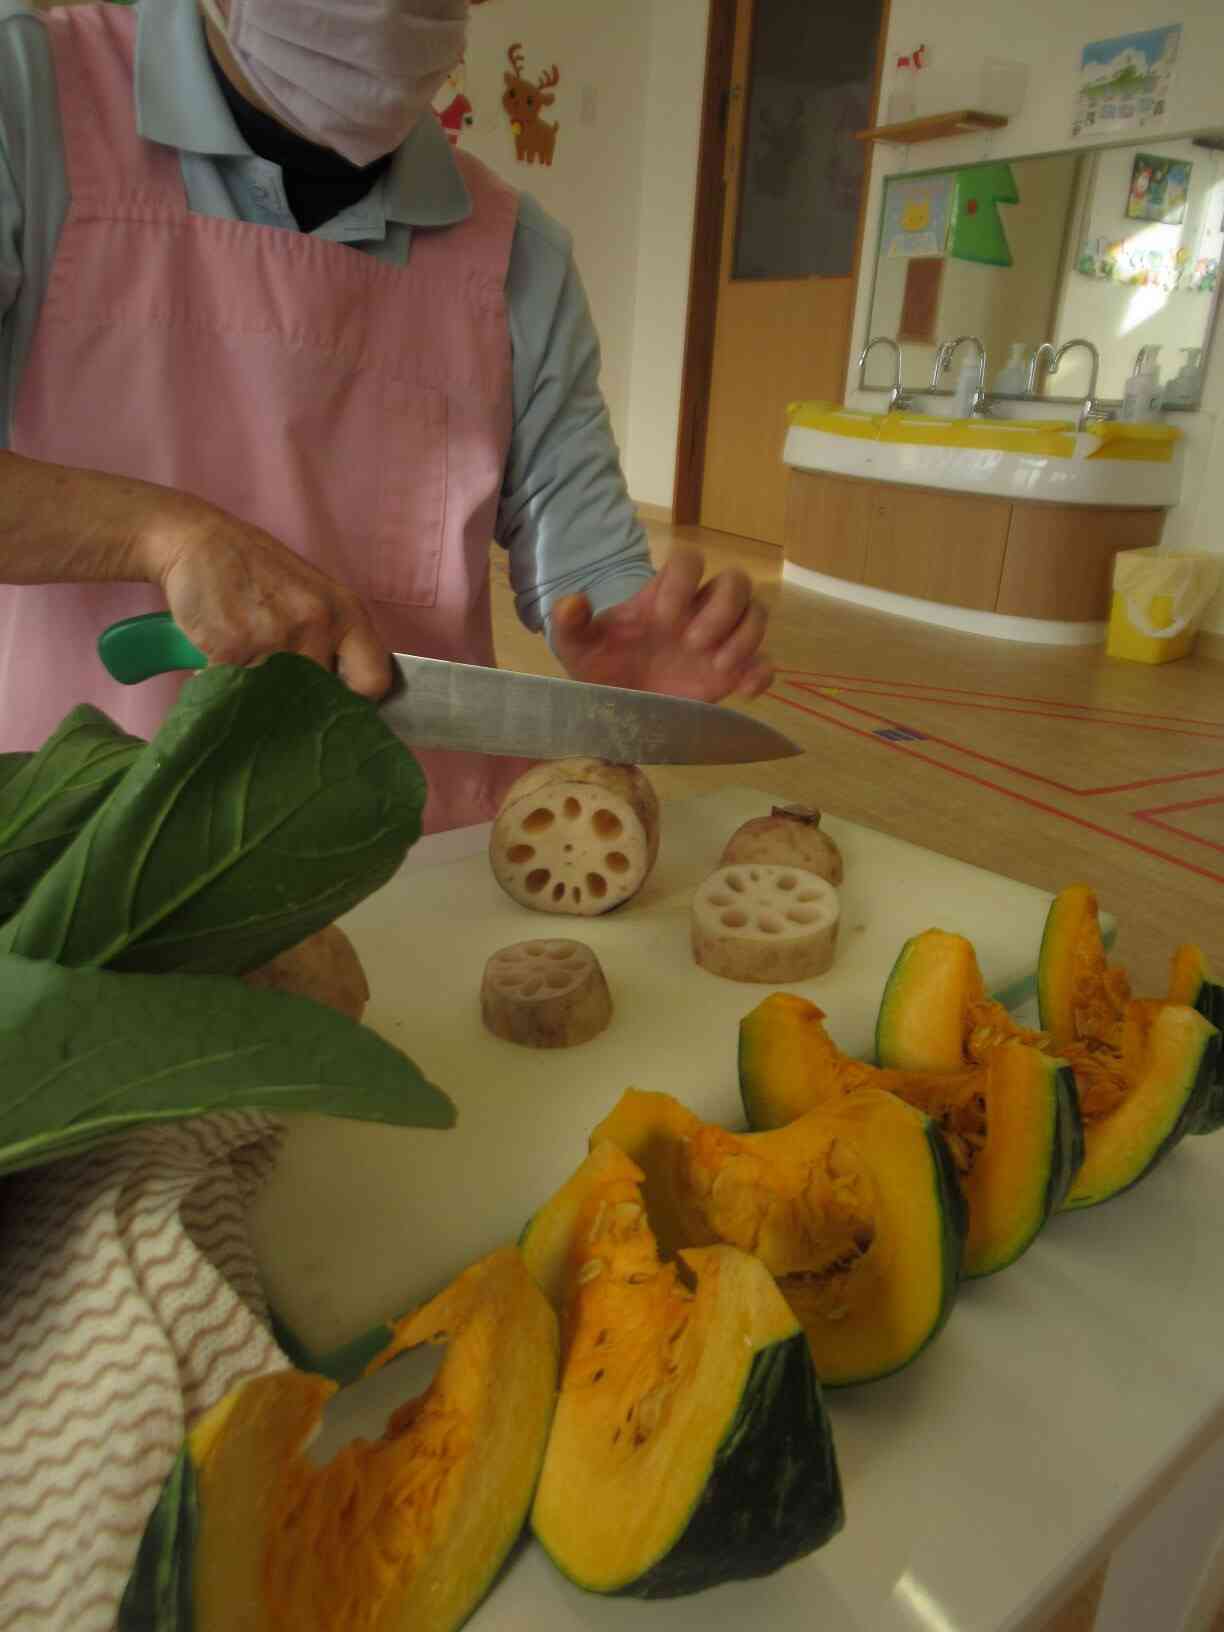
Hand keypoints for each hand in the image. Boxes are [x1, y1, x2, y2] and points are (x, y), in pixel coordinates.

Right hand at [142, 501, 391, 699]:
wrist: (197, 542)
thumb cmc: (259, 570)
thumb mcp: (315, 596)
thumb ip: (334, 641)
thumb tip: (341, 701)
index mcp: (347, 613)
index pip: (374, 681)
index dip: (355, 701)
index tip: (335, 704)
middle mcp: (318, 624)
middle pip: (321, 699)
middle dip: (300, 701)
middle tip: (280, 685)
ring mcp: (275, 636)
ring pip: (277, 698)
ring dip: (259, 694)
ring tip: (247, 662)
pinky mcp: (232, 648)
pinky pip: (236, 690)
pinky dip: (225, 685)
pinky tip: (220, 657)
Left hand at [549, 547, 772, 701]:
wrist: (617, 706)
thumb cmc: (601, 667)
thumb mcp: (577, 648)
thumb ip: (570, 624)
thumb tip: (572, 601)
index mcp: (664, 595)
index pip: (689, 560)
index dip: (683, 582)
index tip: (662, 618)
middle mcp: (699, 610)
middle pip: (736, 580)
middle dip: (722, 608)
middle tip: (692, 643)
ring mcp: (721, 640)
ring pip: (758, 613)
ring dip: (745, 636)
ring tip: (717, 666)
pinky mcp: (734, 672)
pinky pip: (765, 662)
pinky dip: (761, 673)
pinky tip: (742, 692)